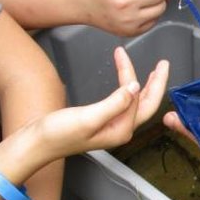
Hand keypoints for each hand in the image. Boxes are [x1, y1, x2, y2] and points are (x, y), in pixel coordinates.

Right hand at [36, 47, 168, 157]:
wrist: (36, 143)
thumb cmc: (58, 134)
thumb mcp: (88, 117)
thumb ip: (115, 103)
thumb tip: (135, 87)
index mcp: (122, 130)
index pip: (140, 101)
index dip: (135, 77)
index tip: (125, 55)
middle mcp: (121, 130)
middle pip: (147, 103)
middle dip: (157, 83)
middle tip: (164, 64)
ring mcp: (113, 126)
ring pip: (136, 102)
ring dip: (142, 83)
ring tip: (152, 69)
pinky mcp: (104, 122)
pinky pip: (124, 103)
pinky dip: (128, 88)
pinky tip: (128, 82)